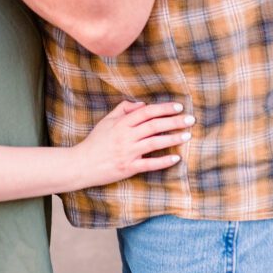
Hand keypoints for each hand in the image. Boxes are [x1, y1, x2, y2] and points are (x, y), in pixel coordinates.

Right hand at [74, 101, 191, 187]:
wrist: (81, 164)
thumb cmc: (94, 142)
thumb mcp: (106, 121)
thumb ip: (123, 109)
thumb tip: (142, 104)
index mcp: (121, 124)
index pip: (146, 112)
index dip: (163, 109)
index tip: (178, 107)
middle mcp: (126, 137)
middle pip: (154, 126)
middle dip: (174, 121)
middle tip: (190, 119)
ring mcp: (127, 153)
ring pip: (154, 143)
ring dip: (172, 138)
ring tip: (187, 135)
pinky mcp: (128, 168)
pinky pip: (149, 164)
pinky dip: (163, 161)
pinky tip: (176, 158)